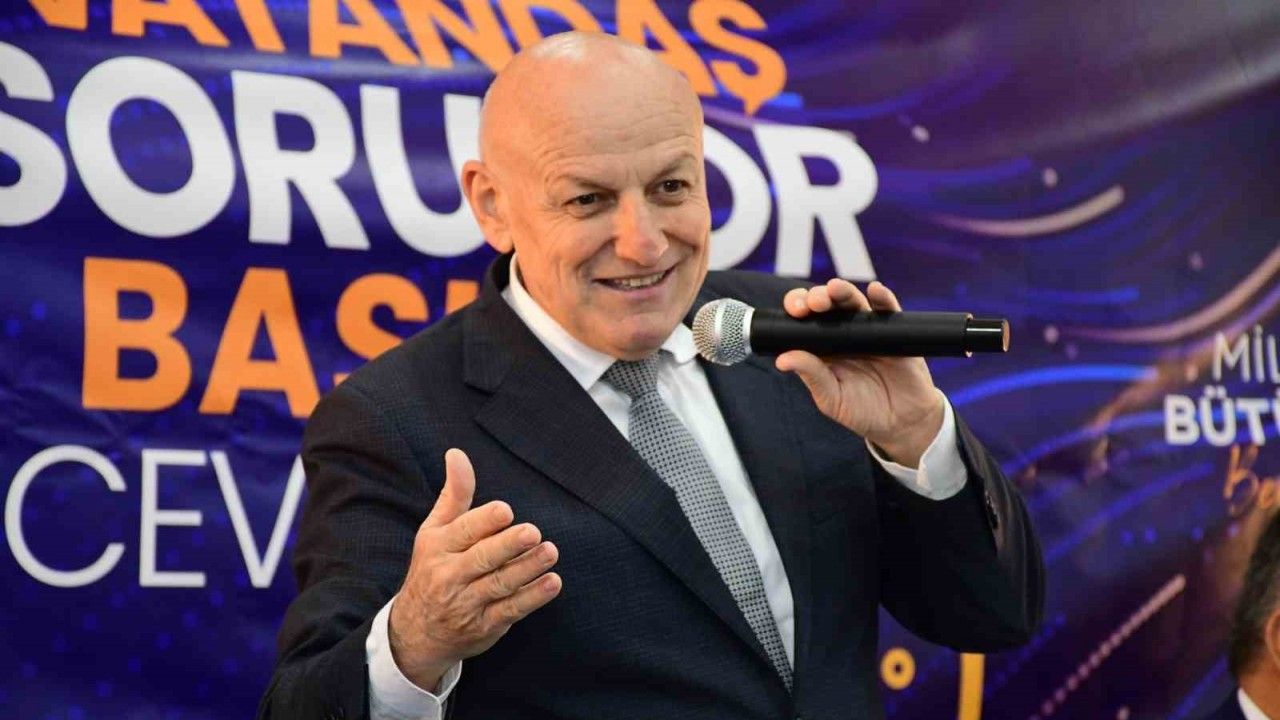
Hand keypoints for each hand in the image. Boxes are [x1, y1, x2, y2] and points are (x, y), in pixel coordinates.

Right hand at [388, 449, 561, 689]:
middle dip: (508, 545)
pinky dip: (532, 598)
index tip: (506, 511)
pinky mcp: (485, 626)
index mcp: (438, 547)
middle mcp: (450, 575)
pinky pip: (510, 611)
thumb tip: (457, 453)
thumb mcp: (434, 531)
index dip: (484, 521)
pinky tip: (552, 583)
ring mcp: (467, 603)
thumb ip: (454, 494)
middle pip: (482, 559)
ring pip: (499, 584)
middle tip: (533, 532)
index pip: (463, 531)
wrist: (415, 634)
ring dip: (527, 569)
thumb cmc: (432, 570)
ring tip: (550, 552)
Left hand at [775, 280, 943, 467]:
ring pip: (854, 302)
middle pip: (827, 305)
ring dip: (843, 292)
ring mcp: (868, 329)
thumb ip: (811, 376)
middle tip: (814, 303)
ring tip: (835, 289)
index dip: (798, 308)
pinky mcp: (894, 331)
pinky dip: (882, 297)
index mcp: (821, 347)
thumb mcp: (832, 398)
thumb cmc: (862, 411)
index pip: (804, 319)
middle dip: (818, 297)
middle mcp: (842, 333)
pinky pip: (889, 310)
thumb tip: (782, 360)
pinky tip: (875, 291)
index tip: (796, 311)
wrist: (903, 422)